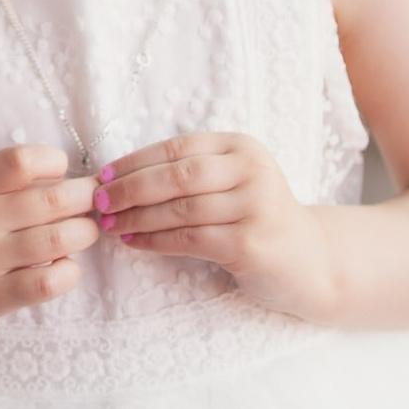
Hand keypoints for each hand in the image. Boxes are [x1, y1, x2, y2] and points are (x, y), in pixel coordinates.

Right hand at [0, 144, 100, 328]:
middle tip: (93, 200)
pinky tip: (67, 264)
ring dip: (85, 232)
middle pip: (52, 201)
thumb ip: (15, 181)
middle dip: (86, 197)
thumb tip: (81, 179)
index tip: (61, 170)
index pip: (20, 162)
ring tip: (85, 230)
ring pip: (58, 240)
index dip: (53, 161)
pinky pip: (48, 283)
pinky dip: (70, 271)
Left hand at [96, 132, 339, 321]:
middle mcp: (252, 170)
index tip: (102, 175)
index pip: (177, 148)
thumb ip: (191, 172)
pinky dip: (156, 240)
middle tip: (99, 202)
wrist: (310, 261)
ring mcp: (255, 206)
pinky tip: (134, 242)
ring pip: (181, 208)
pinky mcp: (251, 242)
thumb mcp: (232, 182)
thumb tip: (118, 175)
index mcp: (241, 147)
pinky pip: (191, 239)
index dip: (134, 161)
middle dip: (130, 188)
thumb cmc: (256, 218)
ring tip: (111, 225)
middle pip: (177, 175)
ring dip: (138, 217)